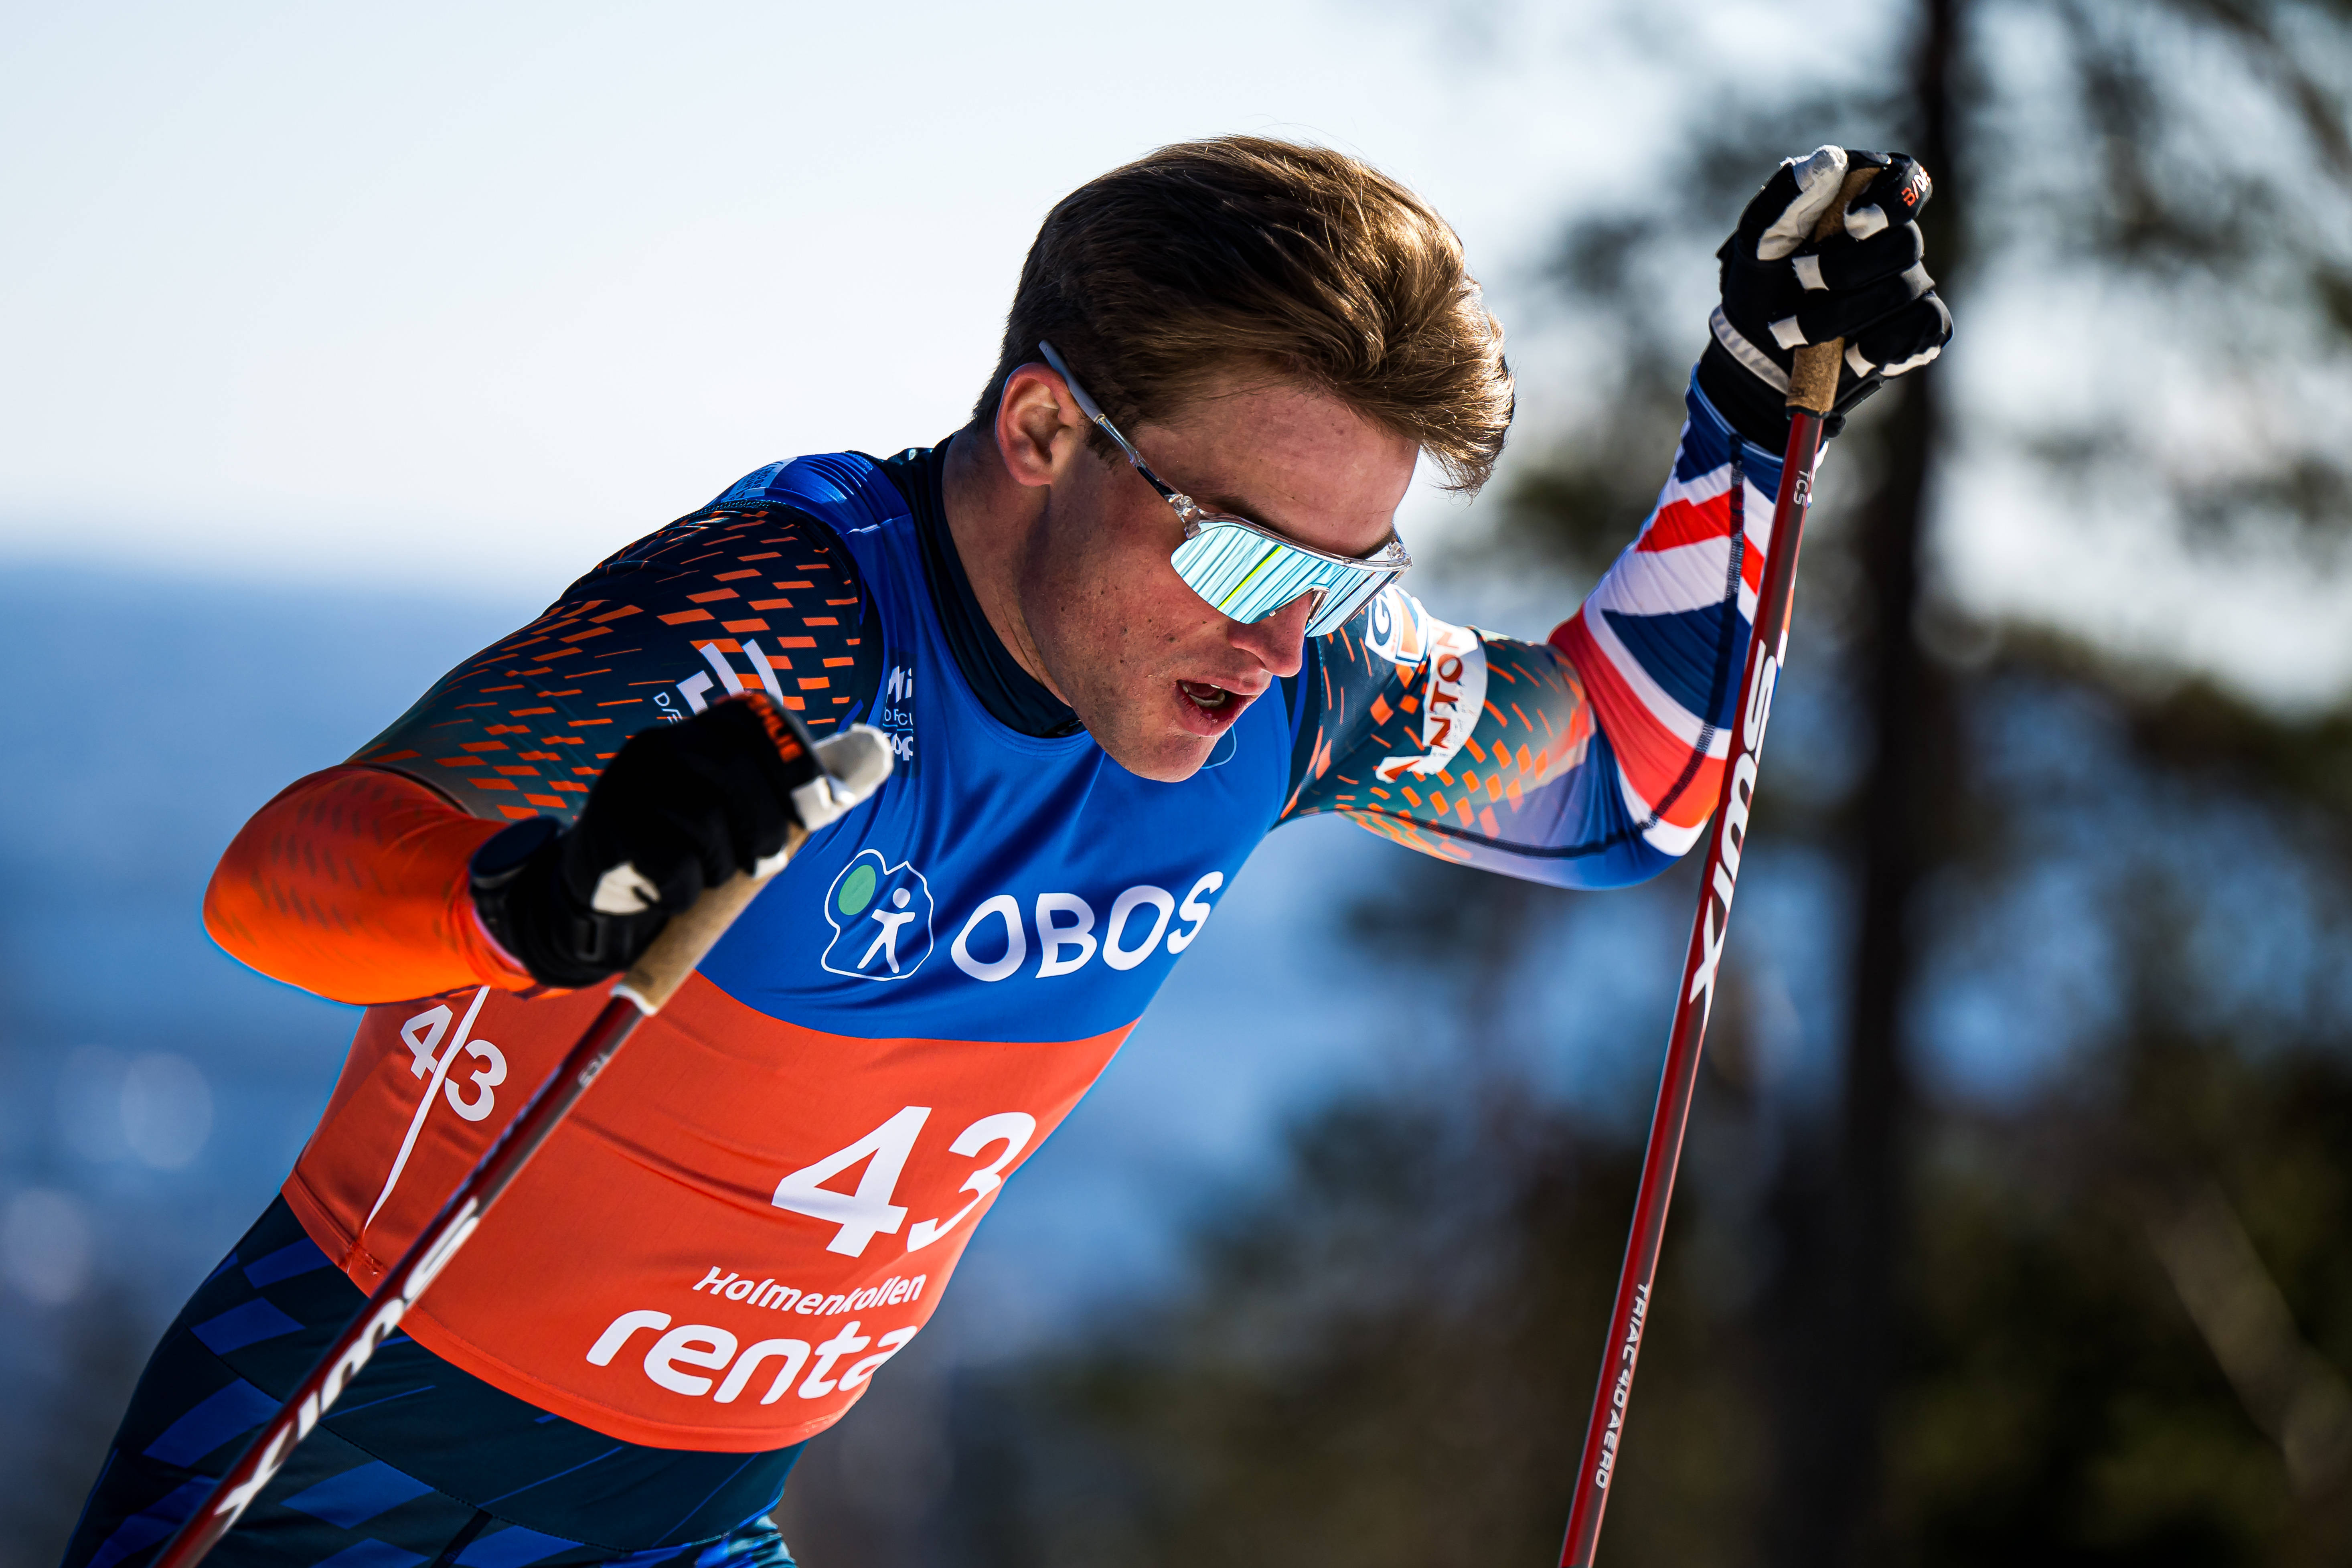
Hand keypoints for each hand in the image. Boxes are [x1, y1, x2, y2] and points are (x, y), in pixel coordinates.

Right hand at [470, 697, 891, 986]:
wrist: (600, 887)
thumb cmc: (684, 846)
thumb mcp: (728, 809)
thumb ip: (781, 789)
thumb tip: (872, 761)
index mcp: (694, 730)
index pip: (754, 720)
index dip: (796, 760)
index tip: (821, 807)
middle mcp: (656, 744)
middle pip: (733, 764)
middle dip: (767, 821)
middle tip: (768, 862)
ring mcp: (624, 785)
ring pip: (704, 820)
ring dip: (723, 864)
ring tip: (711, 876)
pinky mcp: (605, 834)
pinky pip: (671, 866)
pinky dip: (686, 893)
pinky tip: (676, 897)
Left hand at [1698, 145, 1952, 444]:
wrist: (1757, 357)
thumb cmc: (1760, 287)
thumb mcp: (1757, 241)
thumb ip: (1788, 196)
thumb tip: (1830, 158)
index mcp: (1862, 203)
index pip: (1905, 178)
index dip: (1892, 198)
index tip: (1852, 221)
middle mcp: (1894, 239)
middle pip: (1903, 243)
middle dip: (1843, 270)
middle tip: (1797, 282)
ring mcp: (1909, 284)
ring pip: (1904, 291)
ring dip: (1842, 316)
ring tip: (1793, 334)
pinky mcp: (1915, 328)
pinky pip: (1926, 327)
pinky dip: (1884, 344)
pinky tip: (1850, 356)